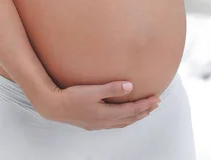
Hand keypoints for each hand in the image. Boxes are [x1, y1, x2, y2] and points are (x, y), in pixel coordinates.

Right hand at [38, 81, 160, 129]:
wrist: (55, 107)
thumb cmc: (72, 97)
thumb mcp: (92, 91)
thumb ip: (112, 88)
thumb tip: (130, 86)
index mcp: (107, 114)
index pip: (132, 110)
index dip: (145, 105)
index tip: (156, 98)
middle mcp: (105, 121)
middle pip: (130, 118)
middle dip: (144, 111)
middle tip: (156, 104)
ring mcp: (99, 124)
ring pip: (123, 122)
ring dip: (136, 116)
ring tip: (144, 110)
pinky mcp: (94, 123)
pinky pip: (115, 123)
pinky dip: (125, 119)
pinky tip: (124, 116)